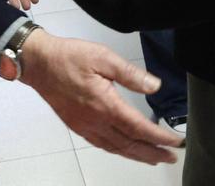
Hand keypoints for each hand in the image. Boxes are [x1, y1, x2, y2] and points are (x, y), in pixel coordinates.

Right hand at [21, 30, 182, 164]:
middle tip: (171, 157)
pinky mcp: (77, 125)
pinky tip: (124, 149)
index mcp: (105, 105)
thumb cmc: (69, 57)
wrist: (38, 63)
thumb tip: (155, 86)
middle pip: (129, 144)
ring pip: (116, 148)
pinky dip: (118, 150)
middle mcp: (95, 121)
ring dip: (137, 155)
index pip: (138, 128)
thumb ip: (130, 74)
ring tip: (153, 158)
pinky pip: (101, 145)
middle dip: (152, 152)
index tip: (175, 142)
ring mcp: (85, 126)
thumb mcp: (103, 57)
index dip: (159, 137)